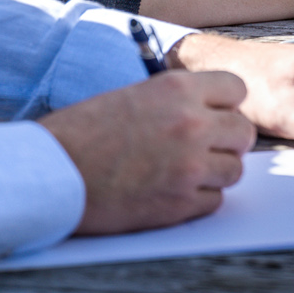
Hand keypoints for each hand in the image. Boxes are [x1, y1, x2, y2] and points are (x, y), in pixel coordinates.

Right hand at [38, 70, 254, 233]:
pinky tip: (171, 193)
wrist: (50, 173)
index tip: (213, 114)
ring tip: (182, 172)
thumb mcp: (134, 95)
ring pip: (234, 169)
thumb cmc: (82, 133)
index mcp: (178, 89)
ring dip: (214, 172)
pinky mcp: (180, 203)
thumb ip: (176, 100)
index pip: (237, 90)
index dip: (226, 104)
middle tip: (202, 149)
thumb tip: (209, 108)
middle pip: (243, 132)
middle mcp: (191, 124)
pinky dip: (198, 200)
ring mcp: (189, 165)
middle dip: (226, 141)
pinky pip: (215, 200)